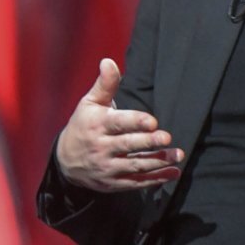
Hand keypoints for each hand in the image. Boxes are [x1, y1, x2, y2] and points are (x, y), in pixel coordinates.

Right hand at [56, 58, 183, 191]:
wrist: (65, 162)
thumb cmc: (83, 125)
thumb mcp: (90, 103)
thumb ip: (104, 84)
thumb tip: (108, 61)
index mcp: (97, 125)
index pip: (117, 124)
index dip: (135, 122)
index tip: (152, 121)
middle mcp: (101, 148)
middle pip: (128, 145)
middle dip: (148, 142)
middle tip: (167, 138)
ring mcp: (107, 168)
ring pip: (135, 165)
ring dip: (158, 161)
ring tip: (178, 155)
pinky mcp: (113, 183)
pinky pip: (137, 182)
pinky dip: (156, 179)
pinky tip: (173, 173)